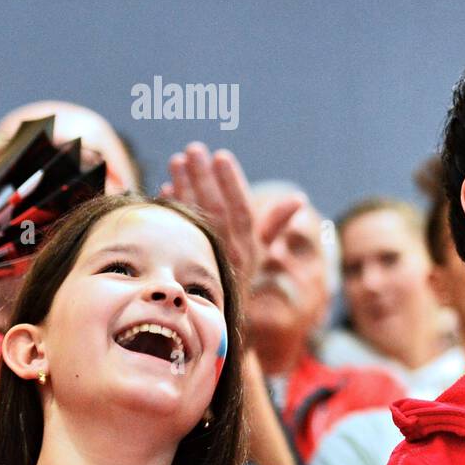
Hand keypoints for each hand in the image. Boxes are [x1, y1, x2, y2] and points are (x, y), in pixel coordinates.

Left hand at [161, 142, 301, 294]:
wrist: (218, 314)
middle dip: (204, 176)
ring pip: (194, 216)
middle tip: (194, 150)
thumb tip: (298, 198)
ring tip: (177, 160)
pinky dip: (171, 207)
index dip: (232, 182)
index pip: (242, 209)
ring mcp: (206, 257)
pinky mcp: (184, 262)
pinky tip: (166, 187)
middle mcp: (230, 252)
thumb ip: (276, 223)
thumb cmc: (240, 272)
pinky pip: (177, 230)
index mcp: (250, 246)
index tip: (222, 156)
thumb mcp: (262, 250)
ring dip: (184, 185)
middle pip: (216, 208)